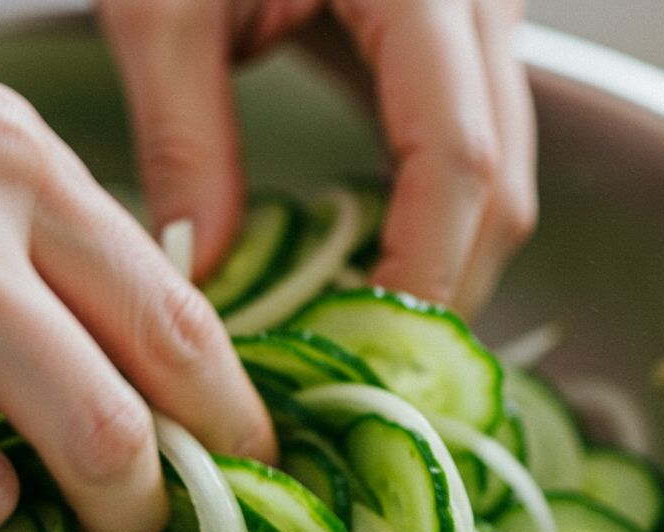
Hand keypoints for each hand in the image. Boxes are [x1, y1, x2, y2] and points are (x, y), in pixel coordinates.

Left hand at [97, 0, 537, 317]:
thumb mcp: (164, 3)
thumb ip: (186, 136)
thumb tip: (206, 267)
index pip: (456, 158)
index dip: (421, 269)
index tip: (369, 353)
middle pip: (499, 179)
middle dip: (440, 283)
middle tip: (359, 364)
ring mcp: (482, 6)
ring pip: (499, 165)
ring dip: (440, 253)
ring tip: (356, 322)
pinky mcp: (461, 24)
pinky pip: (471, 136)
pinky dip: (429, 209)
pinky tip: (367, 251)